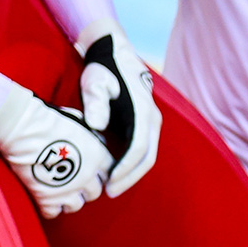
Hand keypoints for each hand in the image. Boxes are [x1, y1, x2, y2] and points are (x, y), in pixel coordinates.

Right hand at [0, 87, 112, 218]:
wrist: (23, 129)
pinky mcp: (48, 200)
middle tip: (70, 178)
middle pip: (93, 193)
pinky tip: (43, 196)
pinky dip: (48, 207)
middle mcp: (87, 178)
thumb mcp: (77, 121)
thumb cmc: (48, 120)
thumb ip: (90, 135)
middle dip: (84, 187)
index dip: (97, 172)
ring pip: (76, 205)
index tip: (87, 168)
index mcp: (97, 157)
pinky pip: (53, 213)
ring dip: (68, 199)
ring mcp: (68, 191)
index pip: (108, 174)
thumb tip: (95, 139)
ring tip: (57, 189)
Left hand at [76, 20, 160, 196]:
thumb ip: (96, 101)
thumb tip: (97, 126)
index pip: (139, 147)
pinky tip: (114, 172)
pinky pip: (141, 149)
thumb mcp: (95, 81)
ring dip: (131, 174)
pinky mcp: (144, 125)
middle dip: (129, 177)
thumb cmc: (103, 68)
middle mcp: (152, 119)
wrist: (114, 54)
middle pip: (146, 157)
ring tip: (110, 187)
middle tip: (109, 192)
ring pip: (146, 156)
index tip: (110, 182)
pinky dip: (130, 164)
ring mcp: (150, 123)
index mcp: (143, 111)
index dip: (126, 168)